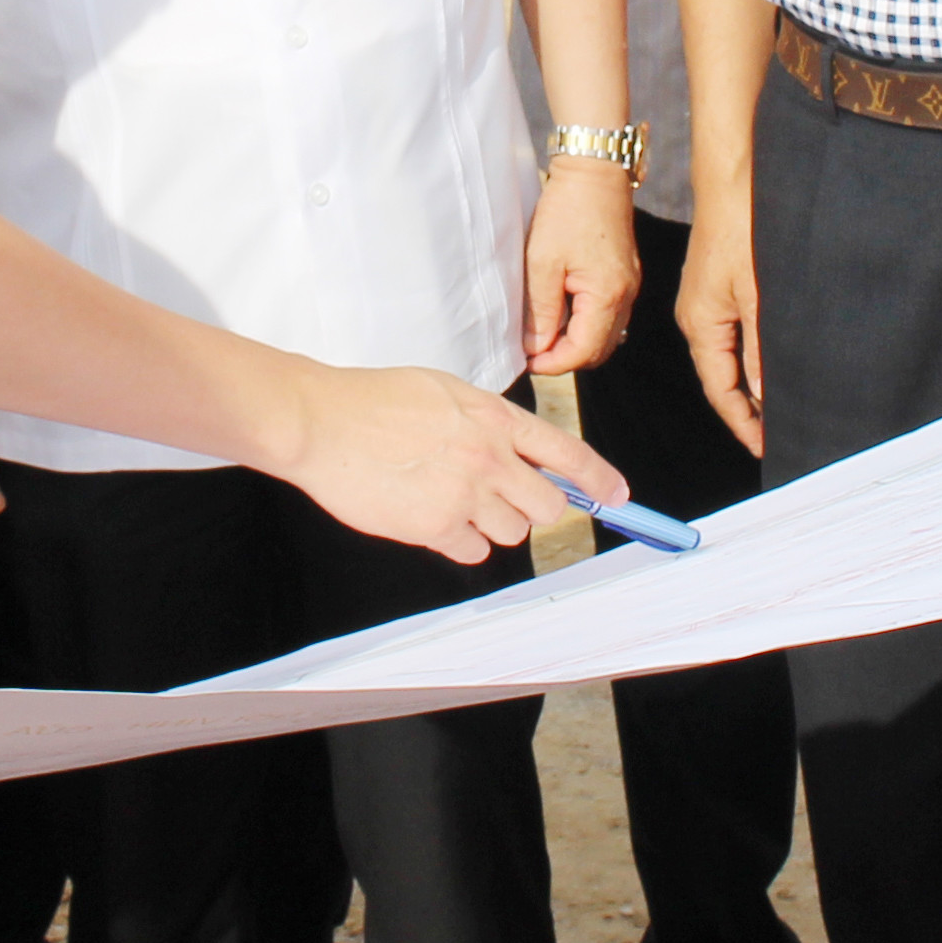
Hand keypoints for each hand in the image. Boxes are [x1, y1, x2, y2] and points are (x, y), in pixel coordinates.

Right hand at [267, 366, 607, 562]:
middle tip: (501, 498)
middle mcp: (488, 456)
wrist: (323, 421)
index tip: (618, 496)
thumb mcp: (446, 392)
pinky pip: (471, 550)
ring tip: (446, 495)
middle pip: (546, 507)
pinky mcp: (435, 524)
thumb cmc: (375, 401)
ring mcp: (464, 492)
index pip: (566, 452)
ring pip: (510, 531)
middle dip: (532, 508)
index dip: (599, 479)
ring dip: (488, 522)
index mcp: (494, 417)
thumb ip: (489, 423)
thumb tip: (524, 456)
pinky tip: (426, 513)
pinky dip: (455, 540)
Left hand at [520, 165, 640, 380]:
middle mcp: (626, 295)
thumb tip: (535, 347)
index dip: (553, 364)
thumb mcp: (542, 262)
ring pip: (605, 334)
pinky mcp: (624, 274)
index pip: (583, 352)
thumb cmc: (568, 210)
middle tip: (531, 351)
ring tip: (542, 332)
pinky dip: (585, 322)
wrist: (594, 170)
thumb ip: (541, 310)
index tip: (525, 361)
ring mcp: (629, 285)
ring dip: (575, 341)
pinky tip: (561, 311)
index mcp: (608, 296)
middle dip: (564, 357)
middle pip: (598, 350)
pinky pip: (609, 314)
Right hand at [673, 192, 765, 457]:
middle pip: (719, 378)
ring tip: (776, 409)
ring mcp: (705, 301)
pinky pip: (730, 334)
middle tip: (775, 435)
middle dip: (745, 410)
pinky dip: (749, 357)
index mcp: (700, 325)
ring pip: (725, 357)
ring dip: (748, 384)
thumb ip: (759, 349)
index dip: (742, 422)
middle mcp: (696, 318)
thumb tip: (760, 395)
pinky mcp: (716, 287)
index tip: (766, 447)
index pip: (719, 390)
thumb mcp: (758, 295)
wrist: (733, 180)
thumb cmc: (743, 229)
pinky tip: (768, 362)